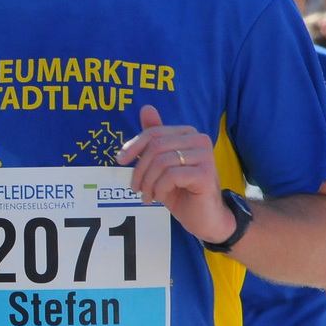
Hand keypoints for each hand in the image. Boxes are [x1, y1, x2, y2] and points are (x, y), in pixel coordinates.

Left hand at [116, 105, 232, 242]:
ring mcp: (205, 155)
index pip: (152, 133)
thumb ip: (154, 139)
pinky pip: (171, 176)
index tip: (120, 161)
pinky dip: (160, 189)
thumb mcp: (161, 165)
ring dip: (148, 183)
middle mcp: (199, 139)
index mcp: (187, 133)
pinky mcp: (205, 173)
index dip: (132, 146)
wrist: (205, 218)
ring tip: (148, 197)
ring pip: (161, 162)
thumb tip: (146, 107)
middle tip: (136, 189)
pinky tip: (161, 198)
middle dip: (139, 170)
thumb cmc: (181, 191)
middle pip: (155, 147)